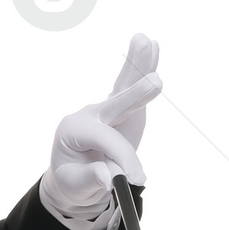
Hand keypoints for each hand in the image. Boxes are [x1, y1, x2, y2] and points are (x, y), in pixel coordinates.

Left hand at [42, 32, 161, 229]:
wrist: (73, 178)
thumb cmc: (73, 182)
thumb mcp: (75, 186)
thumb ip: (92, 179)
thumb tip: (110, 177)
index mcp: (74, 130)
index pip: (105, 140)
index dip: (124, 157)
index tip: (138, 179)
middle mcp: (90, 114)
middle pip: (114, 103)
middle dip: (135, 95)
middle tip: (156, 82)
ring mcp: (105, 108)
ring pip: (123, 87)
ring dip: (138, 67)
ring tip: (149, 43)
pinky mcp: (121, 109)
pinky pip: (132, 87)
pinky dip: (144, 68)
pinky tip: (155, 46)